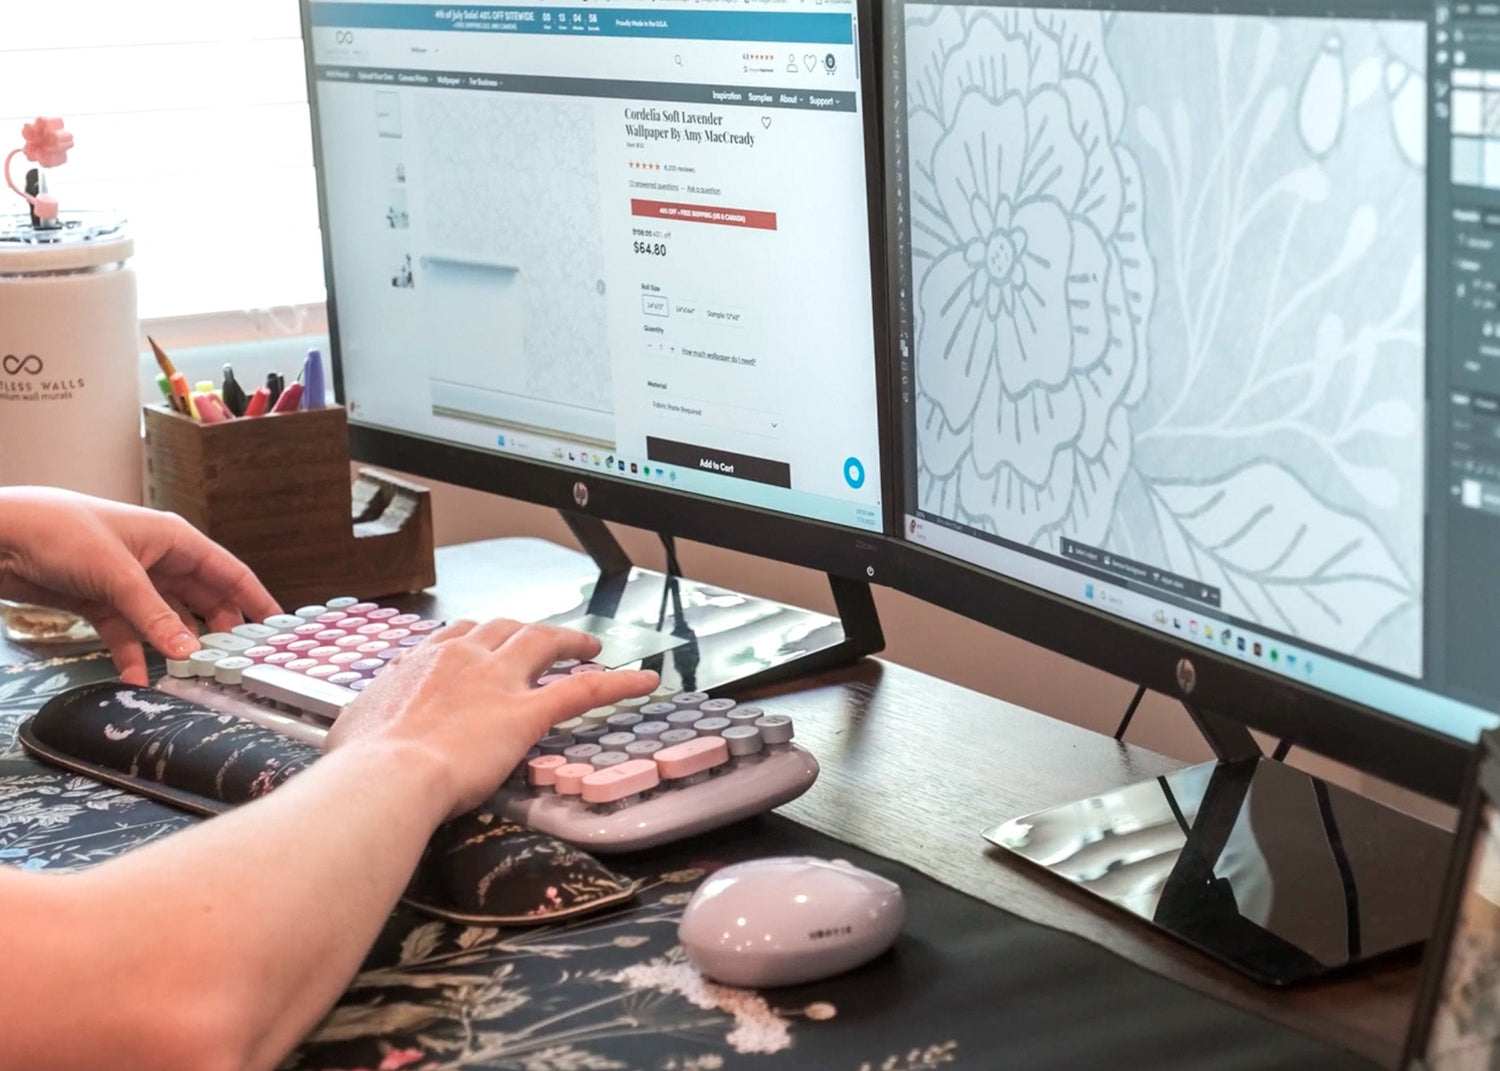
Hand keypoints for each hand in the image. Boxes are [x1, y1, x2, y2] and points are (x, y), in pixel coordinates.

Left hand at [0, 487, 279, 684]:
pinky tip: (138, 680)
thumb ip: (155, 617)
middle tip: (237, 662)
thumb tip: (190, 652)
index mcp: (173, 539)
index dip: (255, 599)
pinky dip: (133, 656)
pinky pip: (128, 634)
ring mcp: (129, 583)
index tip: (279, 628)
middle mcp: (158, 561)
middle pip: (202, 599)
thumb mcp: (117, 575)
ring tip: (193, 676)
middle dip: (218, 630)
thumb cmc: (61, 533)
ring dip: (175, 647)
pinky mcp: (101, 603)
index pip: (228, 572)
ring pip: (166, 620)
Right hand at [323, 619, 658, 816]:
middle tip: (544, 640)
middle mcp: (460, 659)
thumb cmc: (360, 766)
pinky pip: (583, 689)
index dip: (477, 640)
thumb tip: (358, 735)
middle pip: (501, 628)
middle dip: (525, 631)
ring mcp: (496, 681)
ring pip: (543, 641)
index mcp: (418, 663)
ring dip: (570, 640)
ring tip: (590, 646)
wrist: (385, 777)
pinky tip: (643, 681)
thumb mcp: (351, 732)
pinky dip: (618, 682)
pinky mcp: (527, 711)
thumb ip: (365, 725)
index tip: (485, 647)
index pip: (455, 637)